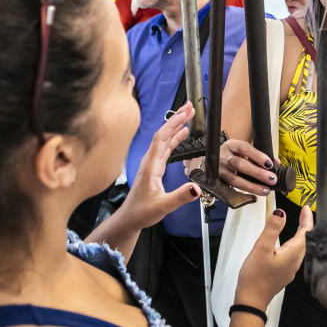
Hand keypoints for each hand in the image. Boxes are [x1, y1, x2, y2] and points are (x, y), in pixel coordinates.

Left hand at [124, 102, 202, 228]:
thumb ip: (180, 196)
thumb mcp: (163, 206)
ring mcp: (152, 164)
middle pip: (163, 134)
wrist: (129, 219)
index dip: (173, 124)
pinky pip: (165, 148)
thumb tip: (196, 188)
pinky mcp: (154, 168)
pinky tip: (182, 134)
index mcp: (151, 166)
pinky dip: (174, 138)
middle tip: (190, 107)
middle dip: (176, 119)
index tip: (185, 113)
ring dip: (176, 126)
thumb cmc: (141, 212)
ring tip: (188, 115)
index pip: (162, 138)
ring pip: (164, 139)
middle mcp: (150, 161)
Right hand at [219, 139, 277, 196]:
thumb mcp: (243, 150)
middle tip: (272, 179)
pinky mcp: (218, 182)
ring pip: (235, 180)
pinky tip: (254, 198)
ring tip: (266, 190)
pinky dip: (243, 196)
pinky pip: (231, 191)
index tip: (269, 164)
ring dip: (252, 186)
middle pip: (239, 165)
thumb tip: (276, 163)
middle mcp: (222, 157)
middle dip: (257, 173)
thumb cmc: (233, 155)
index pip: (244, 148)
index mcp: (231, 146)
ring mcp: (219, 170)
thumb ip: (258, 155)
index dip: (257, 156)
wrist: (214, 161)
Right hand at [235, 205, 313, 310]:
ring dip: (300, 236)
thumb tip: (281, 213)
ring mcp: (290, 270)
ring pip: (299, 249)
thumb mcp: (261, 248)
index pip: (306, 232)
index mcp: (292, 253)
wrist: (251, 301)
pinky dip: (293, 246)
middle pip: (305, 240)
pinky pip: (293, 256)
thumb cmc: (255, 277)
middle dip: (305, 225)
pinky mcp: (283, 274)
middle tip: (303, 213)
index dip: (307, 218)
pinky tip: (286, 245)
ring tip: (297, 226)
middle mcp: (295, 262)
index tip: (306, 208)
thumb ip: (272, 229)